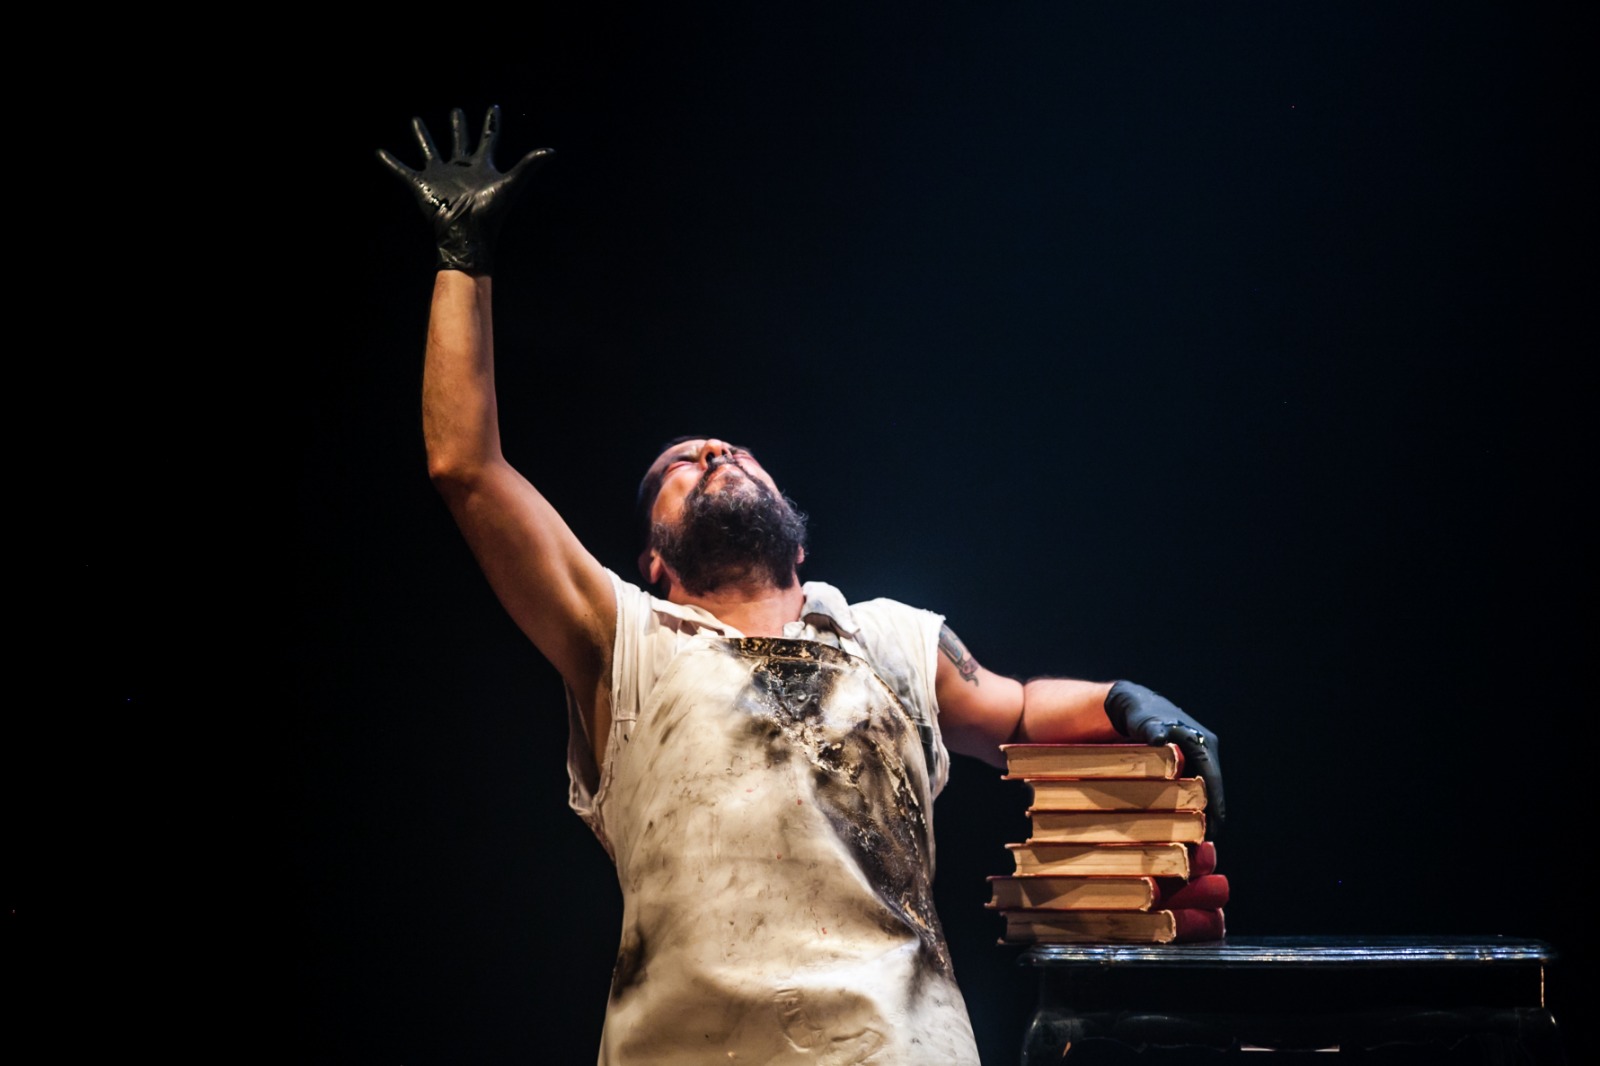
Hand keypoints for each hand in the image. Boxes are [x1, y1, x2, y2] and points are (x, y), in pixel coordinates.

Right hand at [377, 104, 552, 273]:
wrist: (467, 235)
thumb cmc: (490, 212)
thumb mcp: (511, 184)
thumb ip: (528, 166)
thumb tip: (551, 151)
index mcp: (481, 166)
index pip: (488, 139)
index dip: (491, 123)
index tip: (493, 108)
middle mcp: (461, 168)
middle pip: (459, 141)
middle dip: (458, 125)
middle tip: (456, 111)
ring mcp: (440, 175)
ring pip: (429, 149)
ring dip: (422, 135)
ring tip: (415, 120)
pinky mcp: (421, 184)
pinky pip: (402, 170)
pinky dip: (390, 162)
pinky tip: (380, 152)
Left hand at [1105, 680, 1224, 835]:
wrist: (1129, 704)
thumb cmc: (1140, 711)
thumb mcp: (1145, 719)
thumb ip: (1152, 729)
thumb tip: (1158, 739)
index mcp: (1203, 743)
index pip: (1214, 780)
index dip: (1215, 807)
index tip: (1212, 832)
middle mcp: (1203, 753)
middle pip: (1209, 792)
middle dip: (1206, 818)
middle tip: (1199, 846)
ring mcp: (1193, 761)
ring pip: (1197, 794)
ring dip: (1194, 816)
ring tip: (1188, 845)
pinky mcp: (1180, 768)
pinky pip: (1186, 791)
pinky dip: (1182, 808)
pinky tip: (1173, 829)